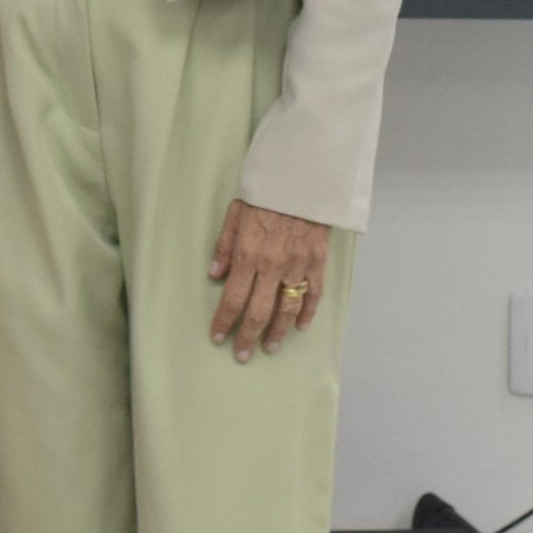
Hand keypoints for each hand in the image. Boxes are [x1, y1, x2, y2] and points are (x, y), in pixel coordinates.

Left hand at [208, 199, 330, 362]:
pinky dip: (307, 313)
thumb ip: (225, 246)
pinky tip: (300, 327)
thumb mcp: (236, 213)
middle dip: (247, 337)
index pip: (233, 298)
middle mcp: (272, 265)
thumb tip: (214, 274)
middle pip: (258, 311)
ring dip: (277, 332)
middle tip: (242, 354)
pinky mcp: (318, 262)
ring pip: (287, 309)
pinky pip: (313, 294)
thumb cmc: (267, 193)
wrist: (304, 178)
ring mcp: (297, 265)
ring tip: (269, 347)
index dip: (224, 321)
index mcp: (249, 254)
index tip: (218, 337)